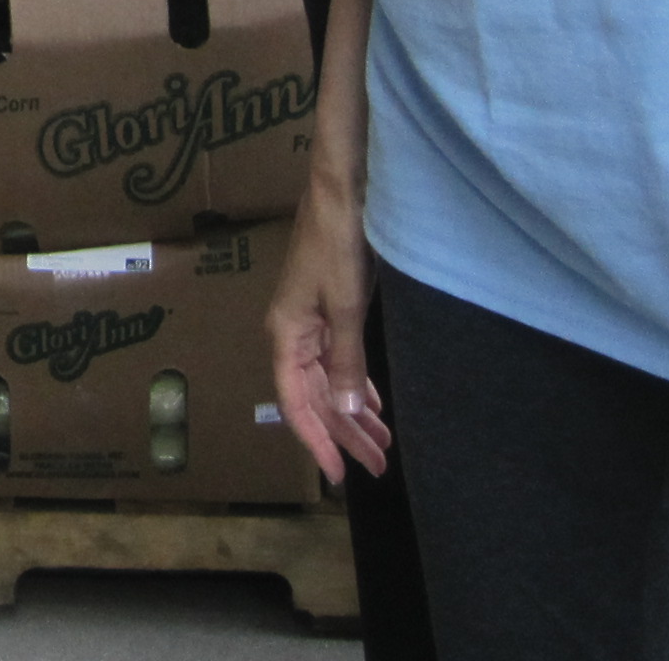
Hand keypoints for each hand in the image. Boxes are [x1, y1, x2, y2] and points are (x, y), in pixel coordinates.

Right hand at [264, 172, 389, 481]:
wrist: (338, 193)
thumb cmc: (337, 246)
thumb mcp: (344, 306)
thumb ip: (346, 362)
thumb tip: (347, 414)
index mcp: (286, 335)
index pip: (295, 402)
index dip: (317, 440)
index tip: (341, 475)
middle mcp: (291, 334)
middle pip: (315, 398)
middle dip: (344, 434)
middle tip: (378, 467)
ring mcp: (308, 323)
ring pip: (328, 382)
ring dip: (352, 414)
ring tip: (382, 445)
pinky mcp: (326, 311)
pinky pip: (337, 362)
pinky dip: (355, 386)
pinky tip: (372, 405)